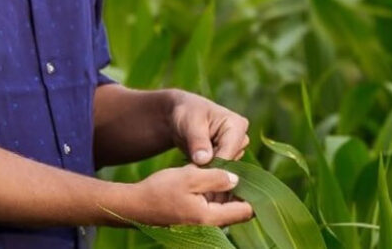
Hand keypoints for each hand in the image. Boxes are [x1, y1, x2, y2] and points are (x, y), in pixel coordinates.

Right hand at [115, 165, 253, 226]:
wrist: (134, 206)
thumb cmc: (160, 190)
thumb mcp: (190, 176)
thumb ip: (216, 177)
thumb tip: (237, 179)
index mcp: (210, 217)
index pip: (245, 211)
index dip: (255, 194)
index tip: (257, 176)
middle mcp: (208, 225)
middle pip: (237, 209)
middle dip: (241, 189)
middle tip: (241, 167)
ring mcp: (201, 223)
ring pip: (225, 206)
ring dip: (228, 190)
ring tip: (228, 168)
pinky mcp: (194, 218)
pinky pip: (213, 206)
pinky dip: (216, 193)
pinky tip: (212, 176)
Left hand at [168, 90, 249, 165]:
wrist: (182, 115)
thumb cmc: (187, 114)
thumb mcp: (190, 124)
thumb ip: (197, 142)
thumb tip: (204, 160)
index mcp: (237, 125)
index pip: (229, 152)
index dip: (212, 163)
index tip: (194, 168)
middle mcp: (241, 138)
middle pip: (230, 162)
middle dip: (210, 166)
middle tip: (191, 162)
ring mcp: (236, 148)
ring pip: (225, 169)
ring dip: (208, 168)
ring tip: (192, 159)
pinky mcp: (228, 157)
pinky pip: (221, 171)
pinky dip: (207, 170)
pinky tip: (196, 163)